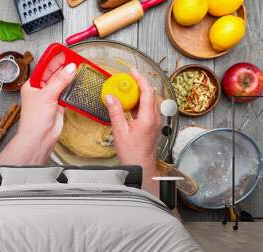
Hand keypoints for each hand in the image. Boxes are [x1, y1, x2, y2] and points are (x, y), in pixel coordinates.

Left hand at [0, 54, 76, 164]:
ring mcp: (49, 98)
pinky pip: (65, 94)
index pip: (44, 68)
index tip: (63, 53)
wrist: (39, 138)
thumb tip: (70, 68)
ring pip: (60, 84)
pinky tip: (76, 82)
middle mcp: (40, 91)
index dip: (53, 60)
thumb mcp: (47, 95)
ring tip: (77, 68)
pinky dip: (71, 88)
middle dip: (62, 67)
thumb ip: (60, 81)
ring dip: (68, 78)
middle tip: (73, 59)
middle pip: (53, 75)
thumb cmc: (34, 120)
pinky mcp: (57, 106)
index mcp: (32, 85)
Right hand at [105, 68, 161, 195]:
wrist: (141, 167)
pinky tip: (130, 104)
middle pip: (151, 94)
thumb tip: (110, 97)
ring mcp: (156, 122)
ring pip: (150, 101)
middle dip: (140, 83)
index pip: (147, 91)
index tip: (132, 71)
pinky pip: (148, 109)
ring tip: (128, 89)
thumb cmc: (132, 154)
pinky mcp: (153, 126)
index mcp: (148, 118)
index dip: (140, 79)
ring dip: (140, 93)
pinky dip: (140, 102)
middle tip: (128, 78)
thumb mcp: (120, 132)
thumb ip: (115, 112)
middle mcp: (155, 118)